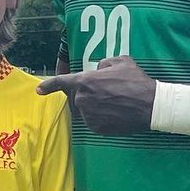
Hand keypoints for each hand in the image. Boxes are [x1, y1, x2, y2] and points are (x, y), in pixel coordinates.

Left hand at [37, 56, 155, 135]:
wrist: (150, 106)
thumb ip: (103, 64)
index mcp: (85, 81)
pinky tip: (115, 111)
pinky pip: (93, 120)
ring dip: (93, 105)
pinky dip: (100, 116)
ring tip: (113, 101)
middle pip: (76, 96)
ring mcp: (89, 116)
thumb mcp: (120, 61)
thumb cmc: (136, 81)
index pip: (60, 82)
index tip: (39, 90)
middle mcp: (82, 100)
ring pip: (84, 109)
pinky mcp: (97, 128)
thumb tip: (98, 70)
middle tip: (104, 91)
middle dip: (86, 93)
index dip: (48, 86)